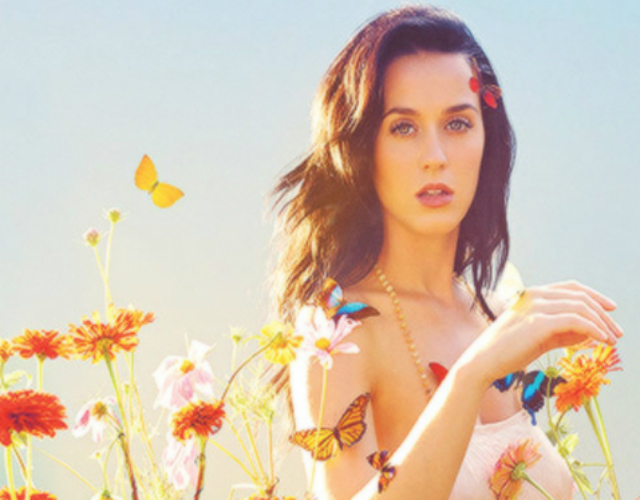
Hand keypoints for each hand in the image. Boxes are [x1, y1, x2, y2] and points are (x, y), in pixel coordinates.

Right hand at [468, 280, 622, 385]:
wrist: (484, 361)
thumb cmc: (508, 351)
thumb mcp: (540, 337)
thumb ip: (563, 331)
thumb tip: (590, 331)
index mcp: (533, 294)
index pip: (571, 288)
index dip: (595, 296)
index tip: (611, 310)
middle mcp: (535, 295)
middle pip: (580, 296)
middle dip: (603, 313)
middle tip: (617, 332)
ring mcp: (536, 307)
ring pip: (581, 307)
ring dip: (602, 323)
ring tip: (612, 339)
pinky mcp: (539, 322)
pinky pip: (576, 321)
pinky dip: (593, 329)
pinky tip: (601, 340)